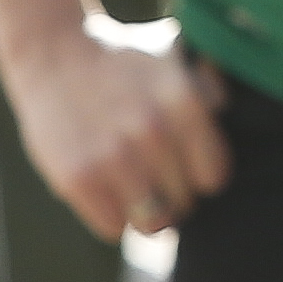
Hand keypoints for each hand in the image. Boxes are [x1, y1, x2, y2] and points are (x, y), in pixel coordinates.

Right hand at [1, 12, 229, 236]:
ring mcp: (113, 157)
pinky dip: (110, 213)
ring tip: (131, 177)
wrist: (54, 55)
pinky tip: (104, 181)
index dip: (200, 173)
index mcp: (185, 102)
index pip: (214, 178)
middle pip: (184, 204)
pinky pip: (113, 228)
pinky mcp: (77, 178)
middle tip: (151, 166)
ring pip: (152, 223)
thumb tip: (228, 109)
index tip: (184, 160)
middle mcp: (153, 131)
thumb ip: (212, 84)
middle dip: (172, 191)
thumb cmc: (126, 60)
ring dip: (143, 208)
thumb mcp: (177, 53)